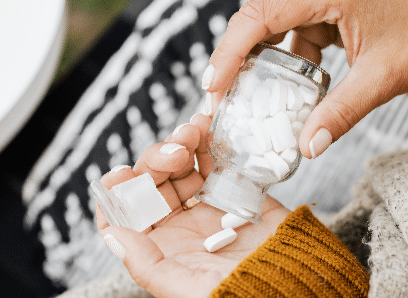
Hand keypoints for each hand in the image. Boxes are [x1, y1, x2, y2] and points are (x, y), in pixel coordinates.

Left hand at [96, 114, 290, 297]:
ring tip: (193, 130)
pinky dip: (212, 141)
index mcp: (163, 247)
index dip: (118, 192)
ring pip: (184, 165)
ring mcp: (211, 204)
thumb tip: (113, 235)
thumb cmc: (240, 294)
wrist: (294, 283)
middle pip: (154, 181)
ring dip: (182, 142)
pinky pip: (220, 160)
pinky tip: (208, 127)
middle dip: (158, 158)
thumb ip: (146, 262)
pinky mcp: (240, 190)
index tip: (121, 174)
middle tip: (176, 150)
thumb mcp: (184, 287)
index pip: (127, 214)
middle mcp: (182, 223)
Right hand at [204, 0, 407, 158]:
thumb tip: (306, 147)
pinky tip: (281, 90)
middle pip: (255, 19)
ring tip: (244, 103)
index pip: (259, 17)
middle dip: (236, 62)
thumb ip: (341, 113)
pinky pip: (287, 29)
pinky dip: (282, 59)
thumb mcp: (381, 79)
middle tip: (220, 104)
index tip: (213, 89)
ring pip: (268, 25)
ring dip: (258, 62)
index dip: (229, 54)